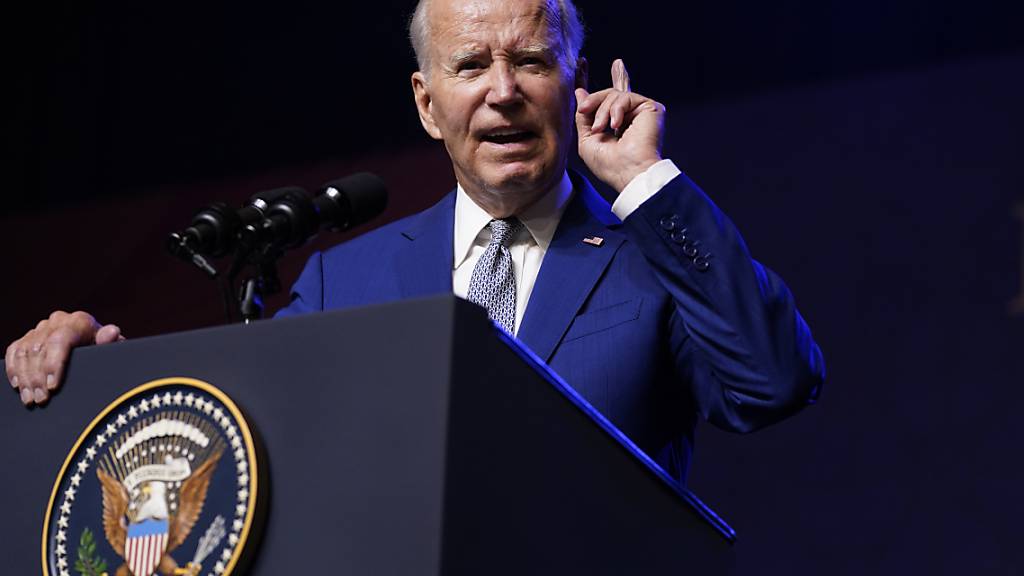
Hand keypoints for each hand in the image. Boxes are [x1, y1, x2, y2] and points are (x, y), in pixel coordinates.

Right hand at [5, 311, 122, 405]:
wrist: (95, 341)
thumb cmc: (104, 348)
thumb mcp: (113, 347)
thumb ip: (111, 341)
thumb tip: (112, 332)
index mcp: (79, 321)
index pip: (60, 340)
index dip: (54, 364)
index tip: (53, 386)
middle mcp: (58, 321)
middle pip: (39, 349)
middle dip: (38, 378)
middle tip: (41, 399)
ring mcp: (42, 328)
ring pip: (25, 352)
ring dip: (25, 378)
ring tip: (30, 399)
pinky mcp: (29, 336)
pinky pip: (15, 351)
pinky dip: (14, 368)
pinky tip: (18, 385)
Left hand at [575, 59, 665, 192]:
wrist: (629, 172)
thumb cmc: (609, 164)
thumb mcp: (587, 139)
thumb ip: (584, 116)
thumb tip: (580, 92)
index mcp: (617, 124)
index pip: (605, 99)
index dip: (592, 82)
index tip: (581, 63)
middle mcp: (631, 116)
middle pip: (610, 92)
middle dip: (594, 99)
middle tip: (584, 109)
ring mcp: (641, 111)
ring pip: (614, 95)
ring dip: (602, 111)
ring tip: (602, 128)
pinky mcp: (651, 107)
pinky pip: (624, 96)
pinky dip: (615, 110)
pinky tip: (616, 126)